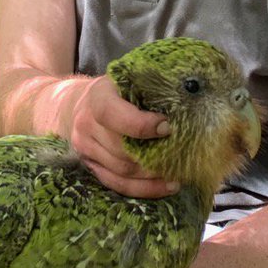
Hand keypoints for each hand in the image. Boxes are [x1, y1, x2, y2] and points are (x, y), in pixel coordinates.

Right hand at [69, 74, 176, 197]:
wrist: (81, 102)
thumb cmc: (117, 89)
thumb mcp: (130, 78)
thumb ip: (151, 85)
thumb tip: (186, 94)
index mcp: (97, 97)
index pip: (113, 115)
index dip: (141, 125)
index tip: (168, 128)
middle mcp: (86, 124)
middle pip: (121, 150)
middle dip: (154, 155)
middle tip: (183, 155)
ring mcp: (85, 148)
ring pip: (122, 171)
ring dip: (152, 175)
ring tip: (179, 173)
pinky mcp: (89, 165)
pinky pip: (117, 183)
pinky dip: (143, 188)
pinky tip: (165, 187)